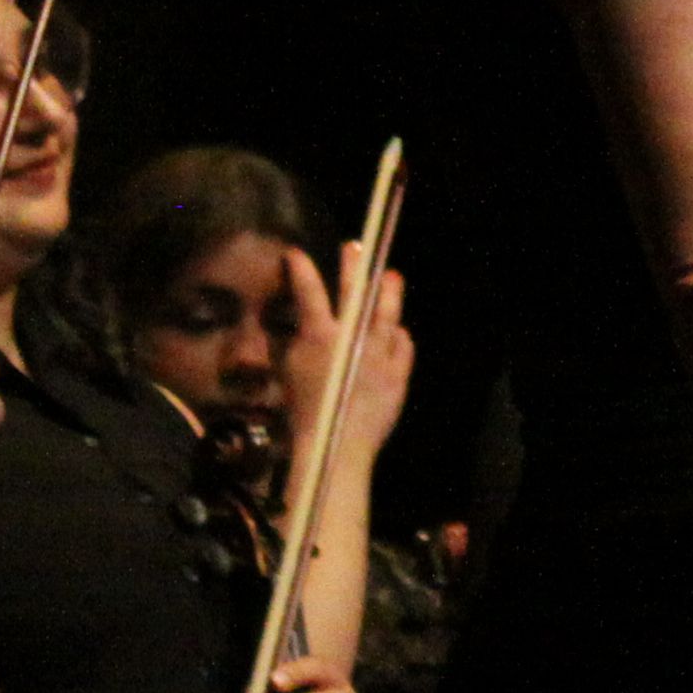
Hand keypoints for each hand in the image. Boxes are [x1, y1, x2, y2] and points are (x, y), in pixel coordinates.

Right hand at [281, 244, 416, 461]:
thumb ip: (292, 344)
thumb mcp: (288, 373)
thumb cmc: (304, 412)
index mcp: (320, 336)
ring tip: (391, 276)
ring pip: (388, 312)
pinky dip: (398, 336)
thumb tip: (295, 325)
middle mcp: (353, 338)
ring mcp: (380, 354)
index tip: (295, 254)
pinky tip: (398, 331)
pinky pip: (403, 346)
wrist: (337, 445)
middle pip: (355, 291)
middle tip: (354, 246)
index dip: (301, 268)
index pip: (309, 291)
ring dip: (389, 291)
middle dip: (353, 265)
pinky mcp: (399, 373)